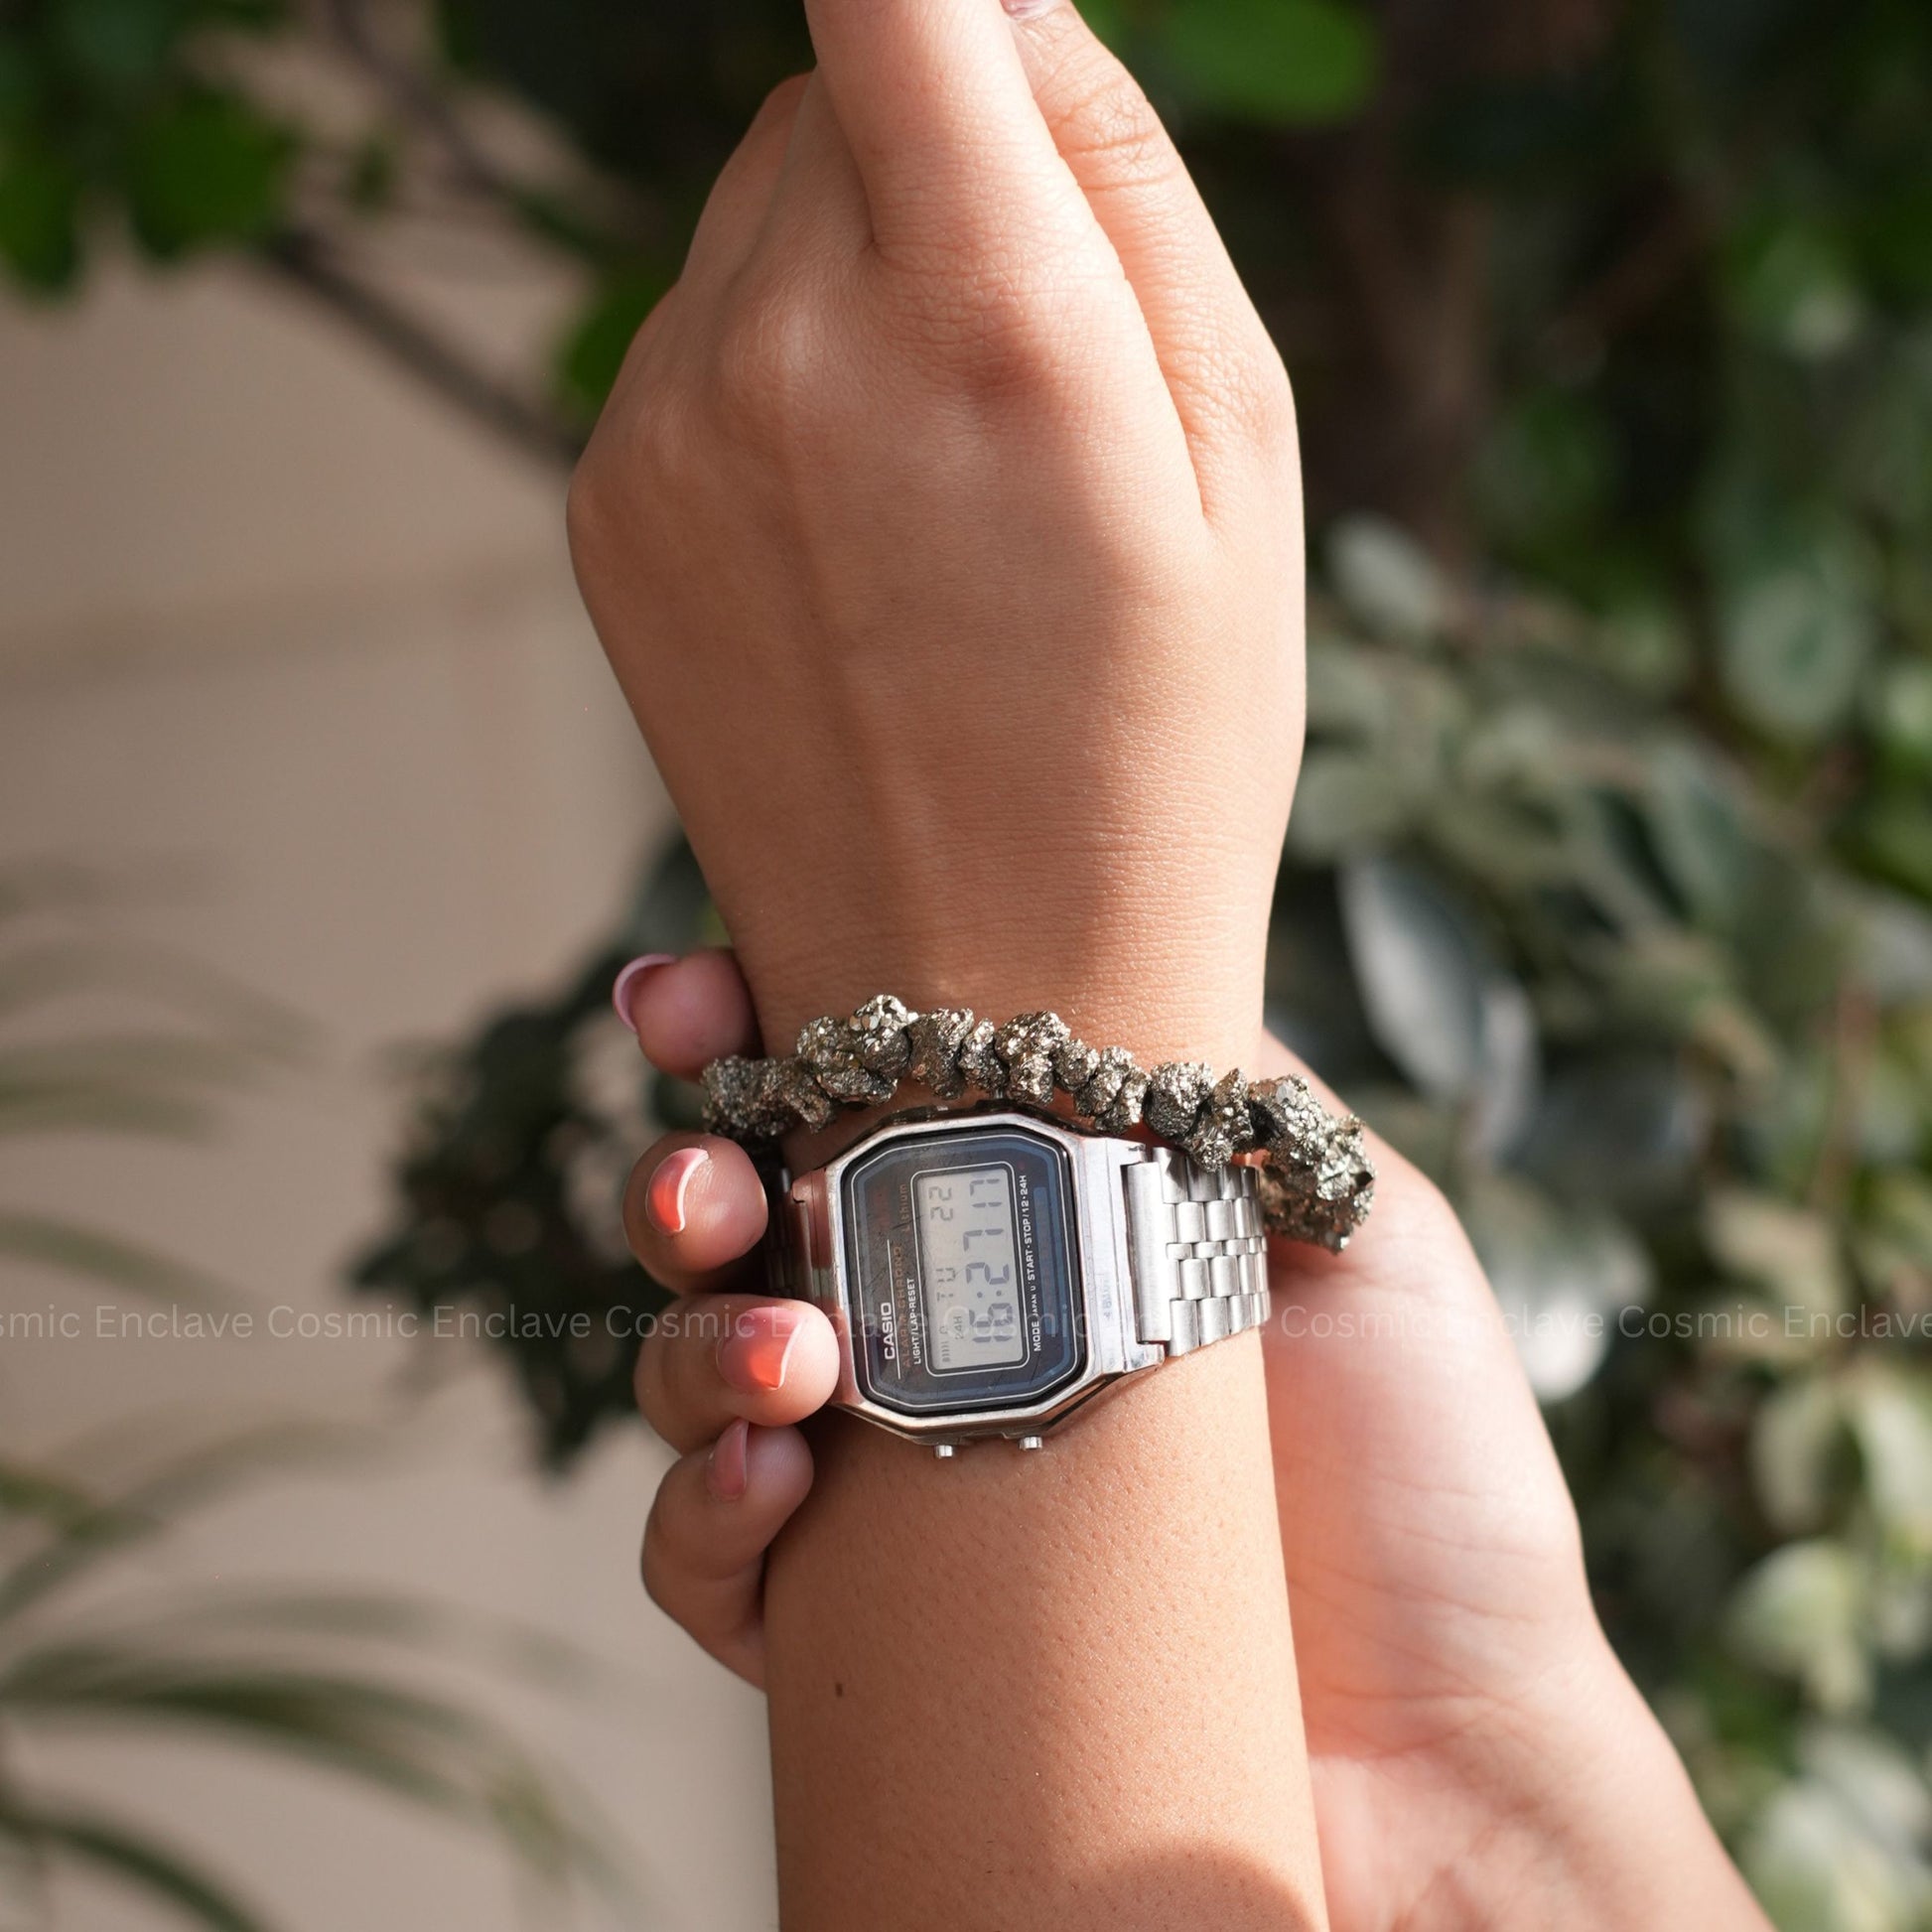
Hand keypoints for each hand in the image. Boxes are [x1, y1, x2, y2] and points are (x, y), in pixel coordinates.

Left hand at [567, 0, 1300, 1069]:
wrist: (985, 997)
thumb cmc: (1159, 741)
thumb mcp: (1240, 451)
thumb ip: (1123, 172)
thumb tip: (999, 0)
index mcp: (977, 311)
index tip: (967, 33)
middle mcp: (779, 348)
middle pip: (835, 90)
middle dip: (938, 161)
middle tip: (1033, 361)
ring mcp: (660, 432)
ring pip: (754, 211)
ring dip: (852, 273)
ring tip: (950, 484)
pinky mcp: (602, 505)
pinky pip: (694, 336)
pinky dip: (776, 376)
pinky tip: (857, 539)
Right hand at [618, 951, 1769, 1931]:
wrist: (1457, 1735)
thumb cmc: (1427, 1466)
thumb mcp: (1348, 1211)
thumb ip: (1212, 1075)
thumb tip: (1109, 937)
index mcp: (1028, 1216)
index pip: (850, 1102)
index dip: (747, 1030)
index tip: (697, 993)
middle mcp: (939, 1332)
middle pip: (742, 1227)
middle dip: (686, 1177)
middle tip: (707, 1180)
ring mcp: (893, 1479)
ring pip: (701, 1378)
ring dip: (696, 1342)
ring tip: (788, 1351)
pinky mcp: (867, 1635)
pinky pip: (713, 1565)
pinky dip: (703, 1514)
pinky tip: (772, 1476)